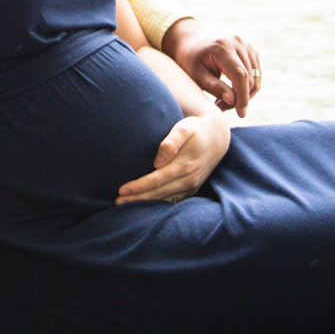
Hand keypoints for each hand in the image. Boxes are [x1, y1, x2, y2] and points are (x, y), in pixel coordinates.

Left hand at [115, 112, 230, 204]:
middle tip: (117, 201)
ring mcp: (191, 186)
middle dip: (137, 198)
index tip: (122, 190)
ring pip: (165, 199)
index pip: (157, 179)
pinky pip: (173, 201)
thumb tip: (158, 160)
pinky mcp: (191, 189)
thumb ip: (172, 141)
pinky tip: (144, 206)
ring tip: (124, 205)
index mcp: (185, 164)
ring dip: (145, 203)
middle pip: (159, 192)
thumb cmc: (196, 129)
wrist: (218, 138)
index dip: (139, 186)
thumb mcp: (185, 127)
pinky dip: (157, 204)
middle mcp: (189, 179)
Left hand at [163, 19, 262, 116]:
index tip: (241, 114)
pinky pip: (256, 74)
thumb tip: (232, 100)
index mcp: (222, 46)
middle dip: (240, 98)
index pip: (240, 75)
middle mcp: (238, 42)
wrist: (192, 43)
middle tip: (221, 106)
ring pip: (255, 78)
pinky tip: (232, 91)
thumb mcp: (196, 76)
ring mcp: (246, 45)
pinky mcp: (251, 50)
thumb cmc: (191, 61)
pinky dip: (247, 87)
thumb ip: (214, 87)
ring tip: (225, 100)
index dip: (242, 96)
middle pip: (249, 78)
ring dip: (244, 94)